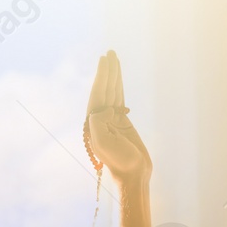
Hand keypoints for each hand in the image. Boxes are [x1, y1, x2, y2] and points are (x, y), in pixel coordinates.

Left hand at [86, 50, 151, 185]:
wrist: (133, 174)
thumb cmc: (119, 161)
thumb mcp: (104, 143)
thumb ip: (98, 123)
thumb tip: (103, 108)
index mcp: (93, 123)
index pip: (97, 94)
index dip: (101, 76)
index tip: (104, 60)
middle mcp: (100, 119)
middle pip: (104, 89)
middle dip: (107, 71)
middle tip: (109, 53)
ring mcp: (111, 119)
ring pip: (112, 91)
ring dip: (113, 75)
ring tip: (114, 58)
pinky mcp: (122, 121)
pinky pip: (119, 99)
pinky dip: (119, 86)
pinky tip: (119, 78)